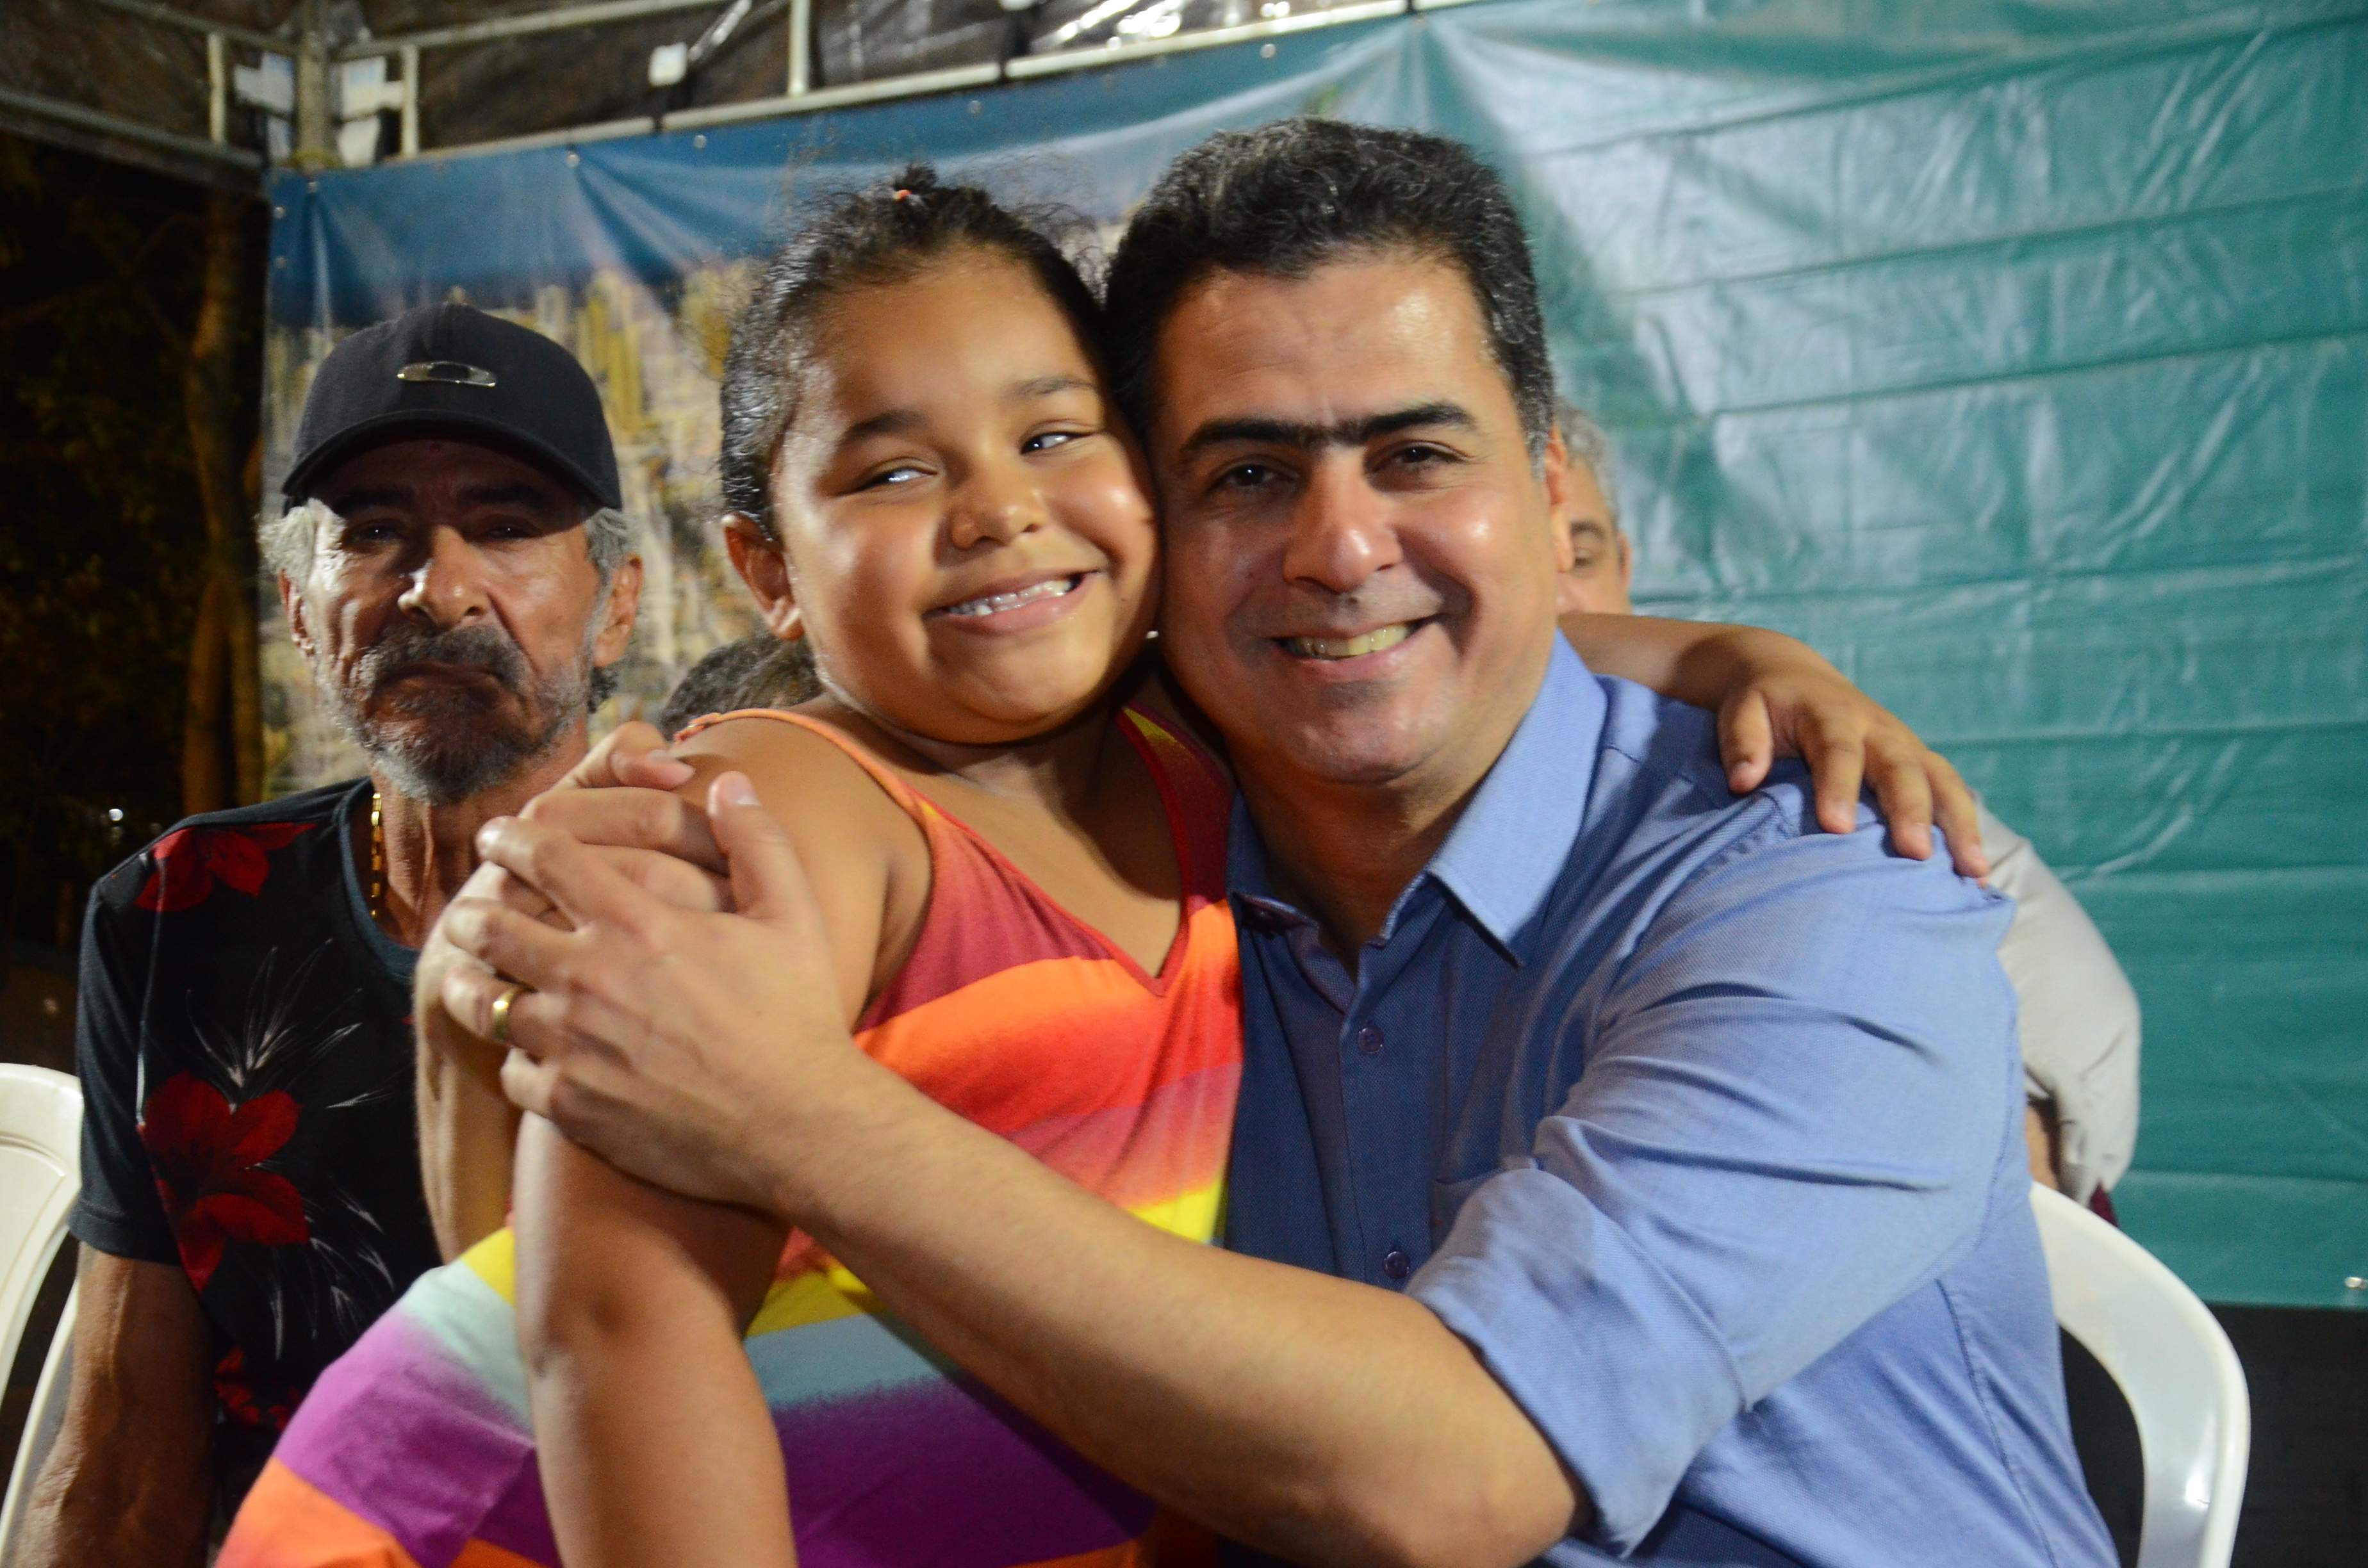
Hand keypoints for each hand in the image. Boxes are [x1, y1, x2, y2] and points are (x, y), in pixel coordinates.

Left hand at [441, 773, 869, 1214]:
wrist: (796, 1126)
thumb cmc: (797, 1017)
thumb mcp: (792, 916)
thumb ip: (757, 841)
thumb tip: (730, 782)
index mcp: (638, 923)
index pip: (547, 857)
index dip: (513, 838)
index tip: (497, 836)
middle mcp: (590, 978)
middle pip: (493, 927)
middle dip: (471, 910)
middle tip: (468, 910)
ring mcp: (573, 1045)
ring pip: (483, 1003)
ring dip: (469, 984)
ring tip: (468, 978)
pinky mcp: (570, 1105)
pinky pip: (511, 1074)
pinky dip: (513, 1060)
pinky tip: (524, 1055)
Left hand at [1709, 631, 1986, 879]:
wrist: (1792, 676)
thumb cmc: (1762, 705)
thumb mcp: (1742, 709)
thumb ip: (1742, 741)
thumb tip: (1743, 781)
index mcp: (1832, 715)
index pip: (1838, 750)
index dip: (1838, 786)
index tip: (1836, 826)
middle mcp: (1878, 729)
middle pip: (1901, 768)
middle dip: (1911, 811)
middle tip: (1917, 854)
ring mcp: (1905, 746)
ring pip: (1942, 781)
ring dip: (1960, 825)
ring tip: (1972, 872)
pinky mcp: (1920, 764)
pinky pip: (1951, 794)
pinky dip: (1967, 831)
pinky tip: (1976, 877)